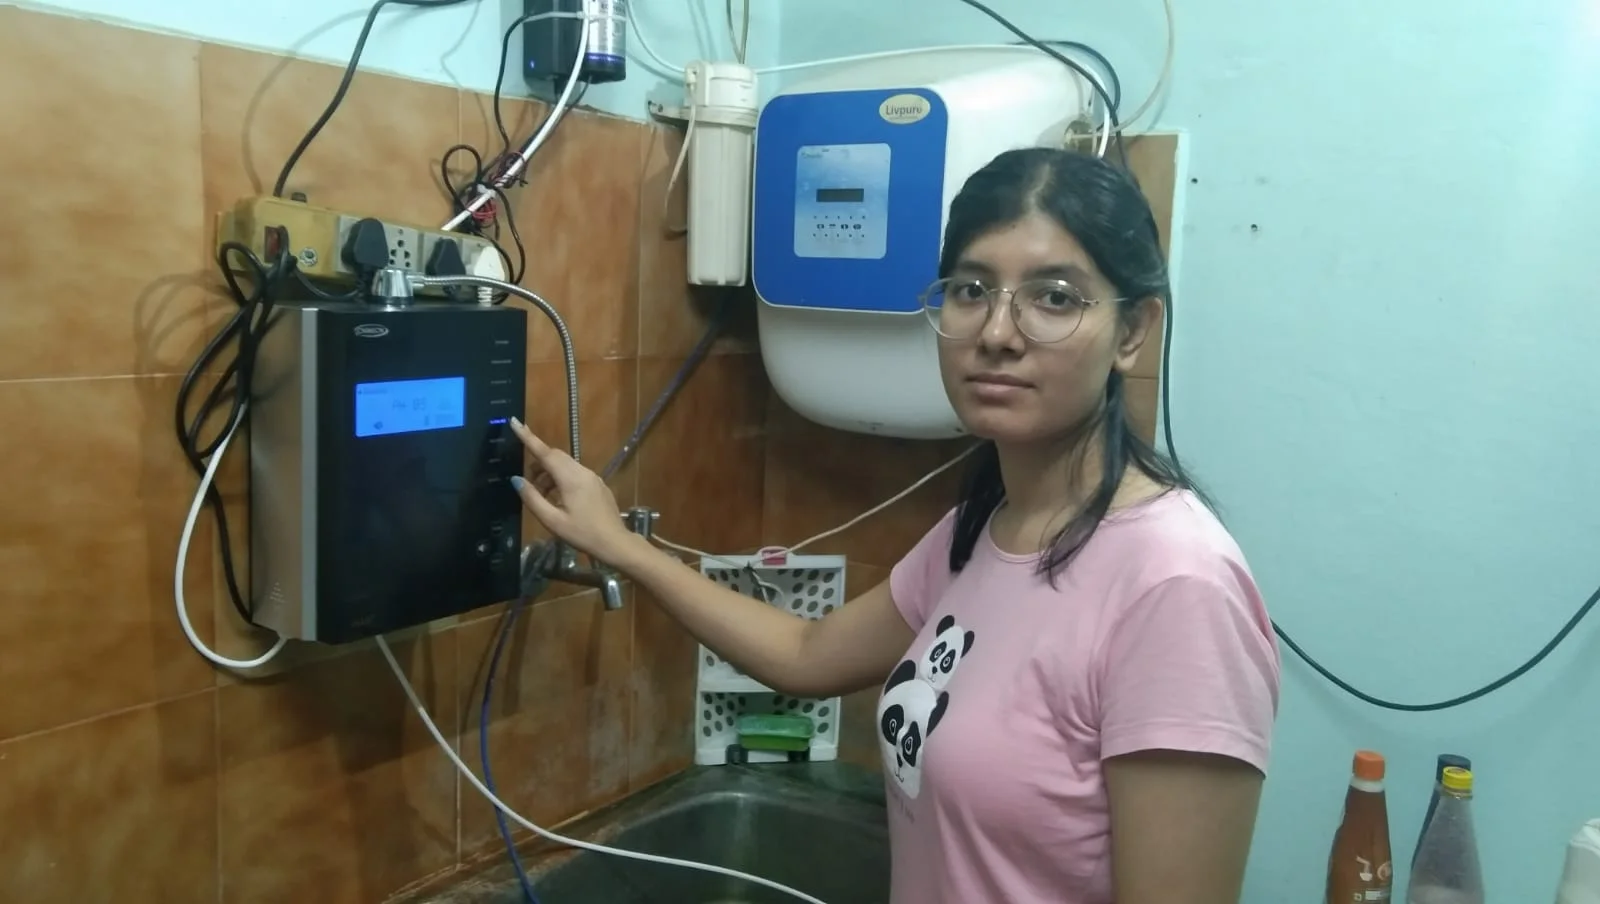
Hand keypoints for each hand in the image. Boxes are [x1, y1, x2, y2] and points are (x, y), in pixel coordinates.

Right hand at [507, 417, 635, 563]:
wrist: (615, 543)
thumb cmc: (582, 534)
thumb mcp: (552, 521)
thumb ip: (532, 499)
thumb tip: (516, 479)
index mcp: (571, 478)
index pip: (545, 452)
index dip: (528, 437)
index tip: (515, 422)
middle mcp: (582, 471)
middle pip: (555, 457)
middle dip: (538, 464)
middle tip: (529, 484)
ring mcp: (592, 477)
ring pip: (565, 465)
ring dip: (549, 475)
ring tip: (543, 497)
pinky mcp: (597, 484)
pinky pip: (575, 473)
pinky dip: (561, 480)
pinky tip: (559, 500)